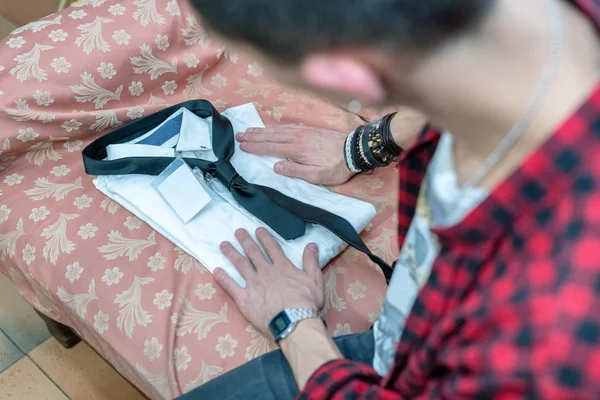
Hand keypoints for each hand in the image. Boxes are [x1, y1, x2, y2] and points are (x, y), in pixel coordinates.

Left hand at [214, 228, 324, 336]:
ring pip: (240, 265)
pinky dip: (223, 278)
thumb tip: (312, 244)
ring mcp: (253, 284)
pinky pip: (231, 286)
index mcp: (282, 267)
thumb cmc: (306, 301)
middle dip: (245, 241)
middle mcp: (265, 272)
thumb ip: (311, 260)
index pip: (272, 247)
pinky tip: (216, 270)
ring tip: (224, 245)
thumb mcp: (315, 279)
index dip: (265, 237)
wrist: (294, 321)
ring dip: (231, 253)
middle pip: (253, 253)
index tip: (258, 229)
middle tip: (238, 231)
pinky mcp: (244, 299)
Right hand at [236, 125, 353, 184]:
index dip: (255, 147)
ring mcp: (304, 131)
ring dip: (263, 130)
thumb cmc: (336, 167)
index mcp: (297, 149)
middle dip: (254, 136)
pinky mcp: (310, 129)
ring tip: (250, 130)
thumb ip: (295, 171)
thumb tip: (276, 167)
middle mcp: (298, 137)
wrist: (354, 150)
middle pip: (271, 136)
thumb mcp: (316, 176)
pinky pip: (288, 126)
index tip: (242, 146)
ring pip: (278, 130)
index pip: (271, 147)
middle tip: (239, 135)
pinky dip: (276, 127)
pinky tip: (272, 128)